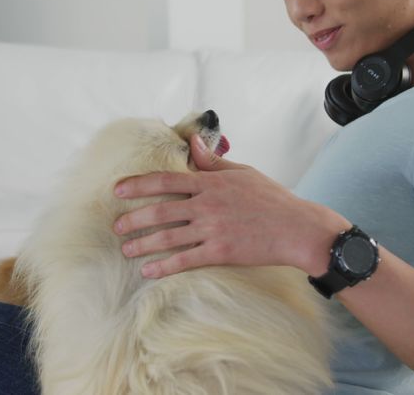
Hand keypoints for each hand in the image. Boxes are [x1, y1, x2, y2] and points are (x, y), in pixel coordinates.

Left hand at [112, 134, 350, 277]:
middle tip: (116, 227)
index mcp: (210, 183)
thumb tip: (193, 143)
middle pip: (159, 211)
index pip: (165, 181)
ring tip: (126, 250)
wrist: (297, 228)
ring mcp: (212, 230)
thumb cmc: (272, 199)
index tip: (118, 190)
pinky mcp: (220, 253)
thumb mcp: (242, 172)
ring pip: (167, 238)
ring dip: (142, 245)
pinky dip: (164, 267)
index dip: (137, 185)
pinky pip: (185, 260)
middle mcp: (206, 205)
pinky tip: (149, 271)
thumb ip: (212, 162)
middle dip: (133, 220)